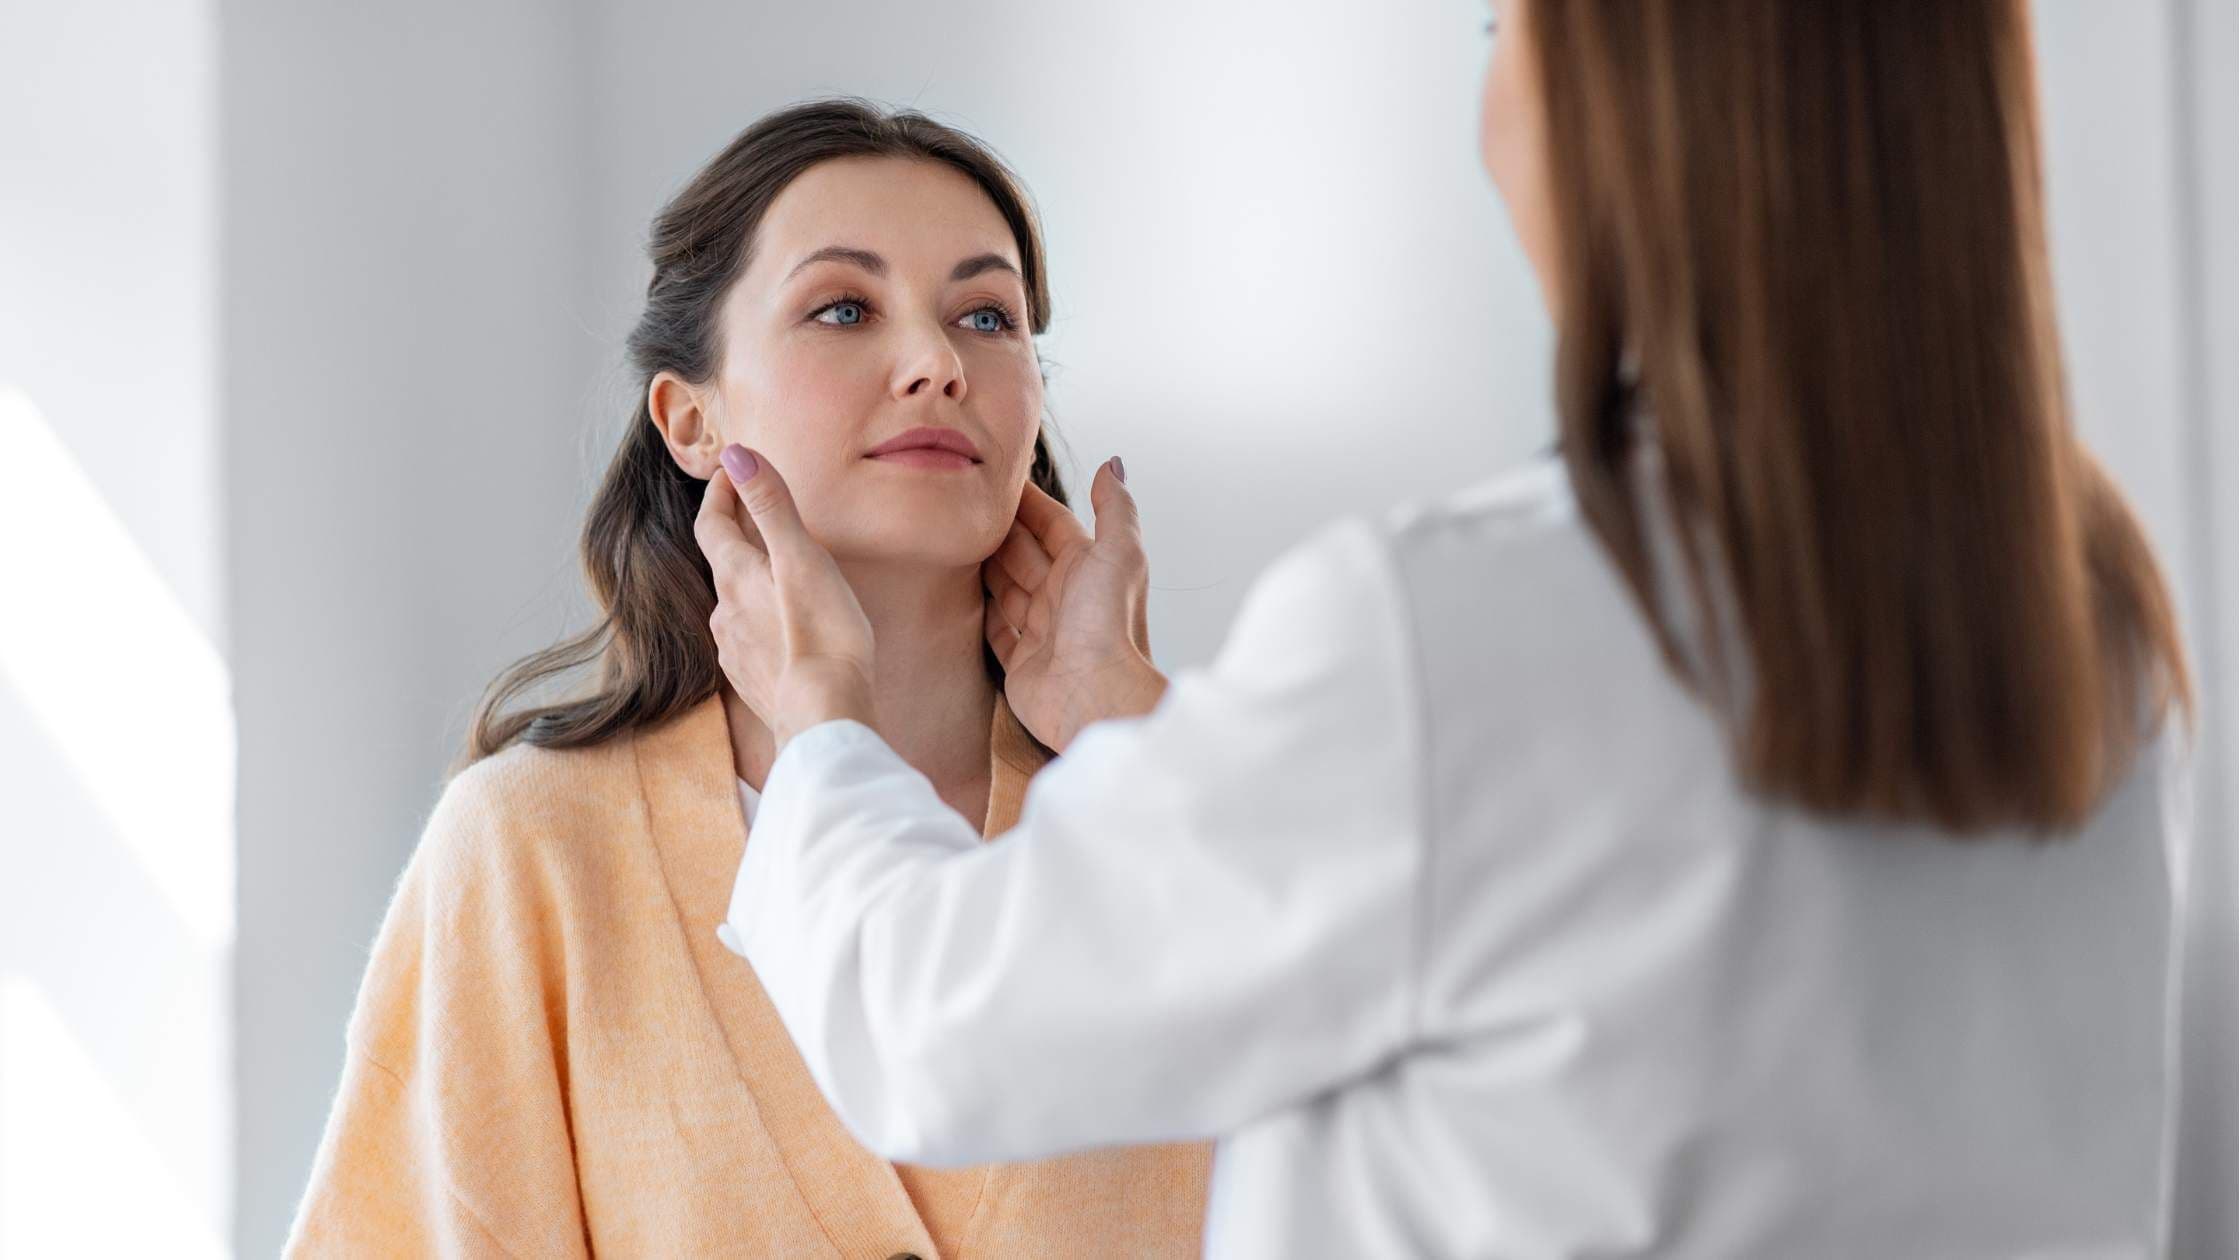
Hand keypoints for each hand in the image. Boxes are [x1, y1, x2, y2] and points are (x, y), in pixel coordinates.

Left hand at [695, 444, 875, 748]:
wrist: (825, 718)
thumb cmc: (822, 635)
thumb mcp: (801, 558)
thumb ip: (770, 505)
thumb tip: (736, 454)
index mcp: (735, 576)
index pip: (713, 524)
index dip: (721, 494)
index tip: (734, 471)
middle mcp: (724, 611)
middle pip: (724, 563)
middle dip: (741, 536)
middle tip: (763, 516)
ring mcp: (735, 650)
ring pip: (737, 603)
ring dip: (755, 583)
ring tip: (785, 575)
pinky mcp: (753, 682)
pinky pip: (751, 640)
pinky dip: (765, 622)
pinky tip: (788, 630)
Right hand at [983, 457, 1166, 751]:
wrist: (1095, 696)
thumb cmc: (1109, 625)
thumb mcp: (1119, 552)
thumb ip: (1114, 508)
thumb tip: (1113, 463)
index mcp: (1088, 569)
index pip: (1053, 524)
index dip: (1028, 501)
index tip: (995, 478)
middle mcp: (1065, 597)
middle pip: (1024, 554)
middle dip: (998, 531)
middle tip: (960, 504)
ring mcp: (1042, 631)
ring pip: (1006, 590)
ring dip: (984, 568)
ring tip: (950, 540)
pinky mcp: (1021, 663)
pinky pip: (995, 631)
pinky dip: (979, 613)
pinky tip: (958, 595)